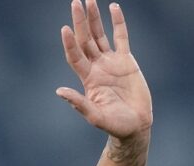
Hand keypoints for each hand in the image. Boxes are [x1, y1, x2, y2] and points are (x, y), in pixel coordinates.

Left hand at [57, 0, 152, 139]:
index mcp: (88, 79)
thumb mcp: (95, 116)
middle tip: (75, 2)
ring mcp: (111, 62)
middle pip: (85, 40)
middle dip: (80, 22)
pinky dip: (118, 22)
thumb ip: (78, 103)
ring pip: (99, 35)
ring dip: (94, 19)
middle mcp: (96, 67)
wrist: (135, 125)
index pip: (75, 56)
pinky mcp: (126, 60)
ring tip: (89, 1)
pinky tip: (113, 7)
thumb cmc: (114, 124)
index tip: (64, 28)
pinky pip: (121, 36)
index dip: (69, 43)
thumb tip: (59, 91)